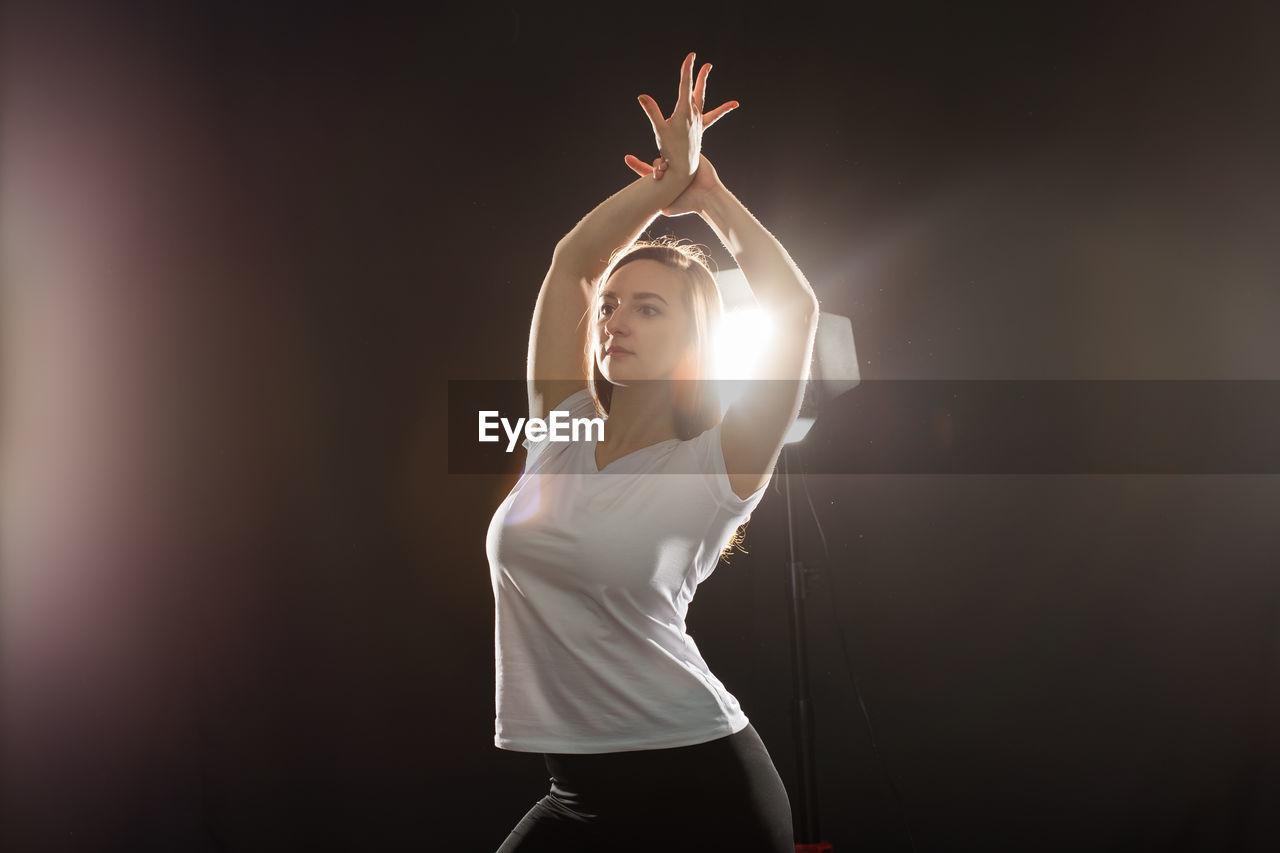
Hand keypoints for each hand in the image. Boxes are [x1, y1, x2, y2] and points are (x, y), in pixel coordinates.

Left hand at [624, 152, 723, 216]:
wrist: (706, 197)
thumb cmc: (687, 205)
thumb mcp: (667, 208)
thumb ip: (654, 205)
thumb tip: (643, 204)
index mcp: (665, 180)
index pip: (646, 170)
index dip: (636, 164)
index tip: (627, 158)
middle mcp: (672, 169)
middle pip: (657, 161)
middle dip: (657, 167)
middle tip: (660, 174)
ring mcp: (682, 160)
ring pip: (667, 153)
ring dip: (666, 159)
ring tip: (668, 167)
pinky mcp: (693, 154)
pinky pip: (682, 145)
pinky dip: (678, 142)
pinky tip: (675, 140)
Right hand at [633, 52, 738, 177]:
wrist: (684, 169)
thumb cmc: (670, 150)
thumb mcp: (659, 130)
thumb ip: (652, 112)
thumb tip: (642, 97)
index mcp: (684, 112)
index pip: (685, 85)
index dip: (687, 69)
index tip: (691, 56)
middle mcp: (694, 114)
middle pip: (697, 89)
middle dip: (700, 75)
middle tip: (705, 63)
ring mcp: (699, 121)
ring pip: (701, 98)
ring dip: (702, 83)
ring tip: (707, 70)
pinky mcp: (700, 129)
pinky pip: (713, 115)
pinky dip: (722, 109)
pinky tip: (733, 104)